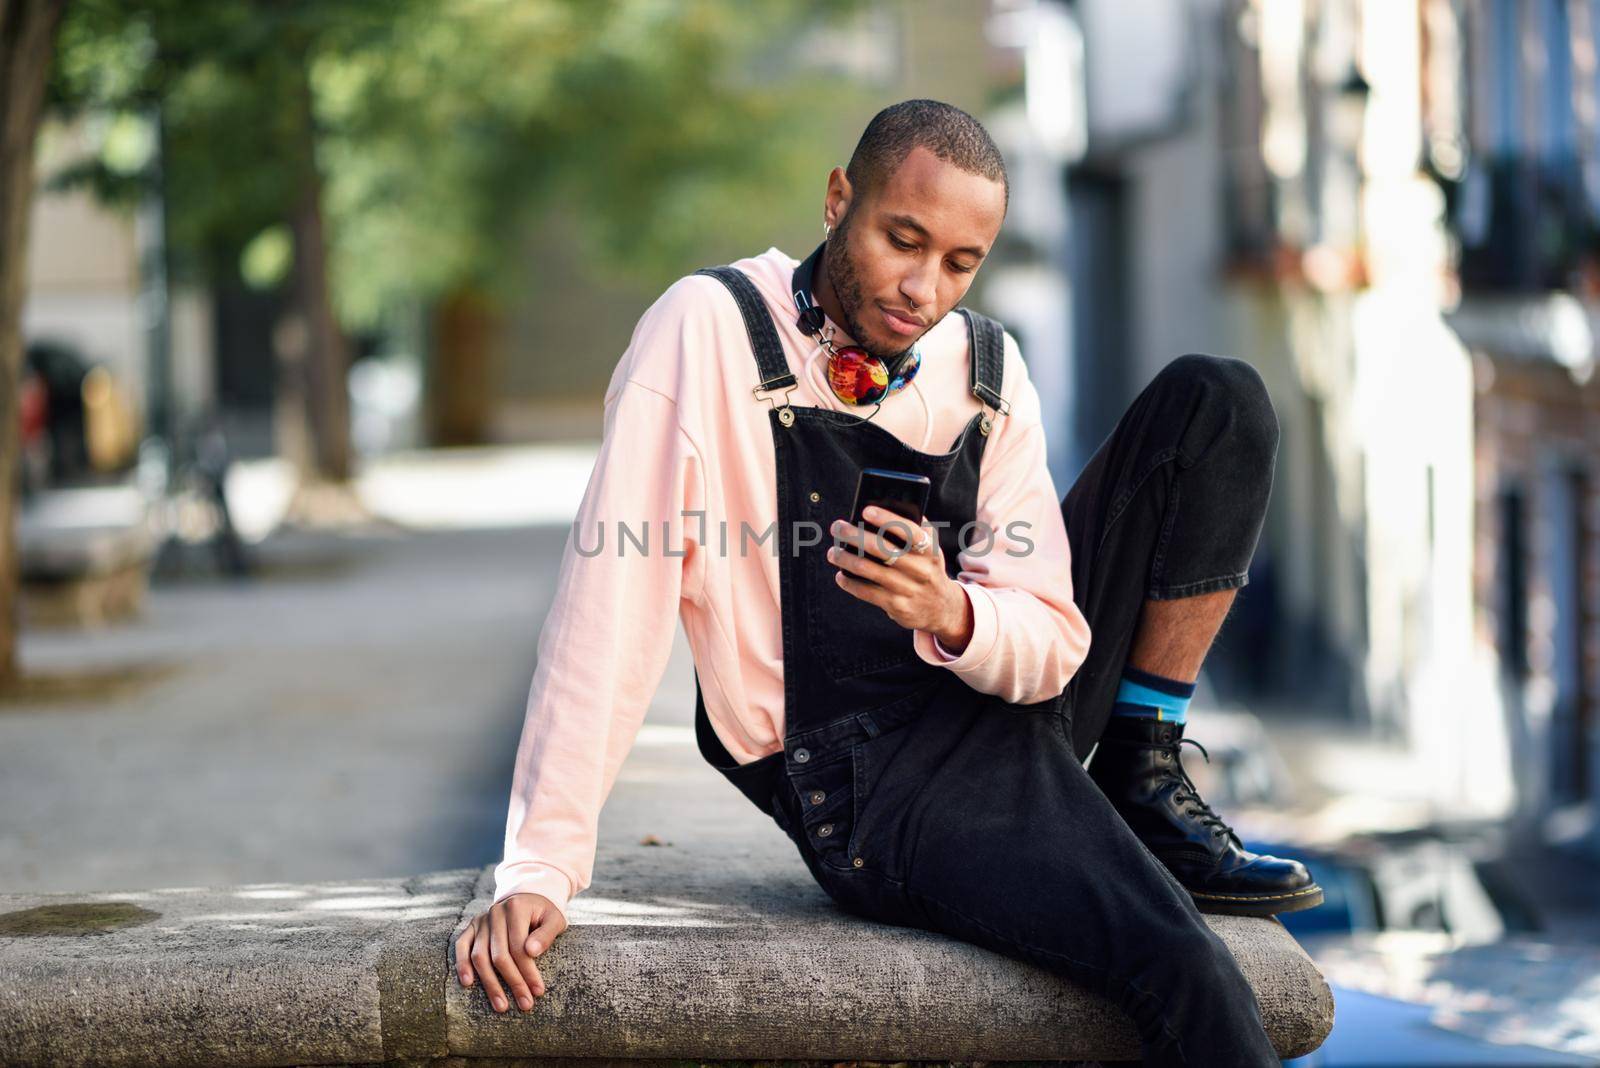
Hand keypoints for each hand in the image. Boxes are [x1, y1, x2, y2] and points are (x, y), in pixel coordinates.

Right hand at [454, 891, 566, 1013]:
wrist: (528, 897)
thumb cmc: (544, 913)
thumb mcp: (555, 919)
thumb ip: (546, 934)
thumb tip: (531, 952)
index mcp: (516, 908)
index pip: (519, 947)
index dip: (528, 971)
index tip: (538, 992)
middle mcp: (495, 912)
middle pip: (499, 955)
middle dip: (513, 982)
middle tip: (525, 1004)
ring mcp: (481, 919)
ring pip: (480, 955)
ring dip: (490, 983)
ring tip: (501, 1006)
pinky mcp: (472, 926)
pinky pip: (461, 945)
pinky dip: (462, 964)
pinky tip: (468, 983)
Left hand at [827, 506, 971, 651]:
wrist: (942, 608)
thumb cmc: (927, 568)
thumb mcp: (931, 549)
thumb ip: (917, 528)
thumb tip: (888, 506)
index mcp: (930, 550)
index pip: (909, 531)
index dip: (887, 519)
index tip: (865, 510)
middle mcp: (921, 570)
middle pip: (882, 549)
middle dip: (855, 536)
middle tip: (837, 527)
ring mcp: (908, 589)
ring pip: (869, 570)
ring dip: (846, 559)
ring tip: (833, 552)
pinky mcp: (897, 606)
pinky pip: (867, 592)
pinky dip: (850, 582)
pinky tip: (841, 575)